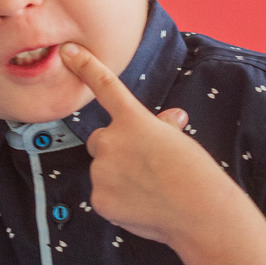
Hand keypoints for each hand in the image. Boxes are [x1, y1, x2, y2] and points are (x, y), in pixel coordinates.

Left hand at [59, 40, 235, 251]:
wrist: (199, 213)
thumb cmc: (196, 174)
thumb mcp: (180, 141)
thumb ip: (162, 128)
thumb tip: (169, 119)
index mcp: (133, 120)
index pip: (105, 86)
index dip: (85, 66)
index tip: (66, 51)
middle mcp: (111, 141)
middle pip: (100, 140)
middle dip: (115, 149)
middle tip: (144, 166)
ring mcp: (102, 171)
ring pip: (103, 171)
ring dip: (119, 177)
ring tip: (149, 191)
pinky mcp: (99, 199)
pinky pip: (103, 196)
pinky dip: (119, 201)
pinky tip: (142, 207)